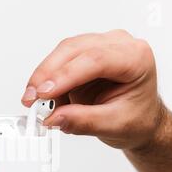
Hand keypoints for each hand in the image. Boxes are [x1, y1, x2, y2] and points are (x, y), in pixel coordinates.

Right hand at [22, 29, 163, 149]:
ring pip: (63, 52)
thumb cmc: (137, 118)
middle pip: (74, 50)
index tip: (44, 93)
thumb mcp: (113, 125)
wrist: (141, 119)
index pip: (95, 59)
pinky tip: (47, 98)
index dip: (65, 75)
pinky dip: (49, 80)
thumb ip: (83, 121)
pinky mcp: (85, 55)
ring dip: (44, 77)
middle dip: (47, 74)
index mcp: (136, 58)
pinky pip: (60, 61)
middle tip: (31, 98)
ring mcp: (101, 46)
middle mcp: (119, 46)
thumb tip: (54, 118)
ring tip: (36, 102)